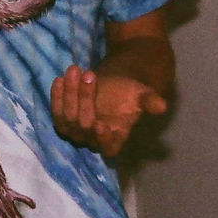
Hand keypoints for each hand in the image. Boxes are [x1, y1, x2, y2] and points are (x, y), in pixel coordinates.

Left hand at [50, 65, 166, 159]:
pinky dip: (56, 96)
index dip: (103, 140)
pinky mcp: (63, 120)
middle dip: (85, 98)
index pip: (108, 148)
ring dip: (69, 93)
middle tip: (89, 74)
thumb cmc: (128, 93)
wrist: (112, 84)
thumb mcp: (141, 94)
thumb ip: (149, 101)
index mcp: (115, 138)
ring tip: (75, 69)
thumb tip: (162, 106)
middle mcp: (93, 139)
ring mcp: (76, 132)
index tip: (100, 124)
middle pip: (84, 125)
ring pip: (67, 118)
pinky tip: (59, 78)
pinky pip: (56, 112)